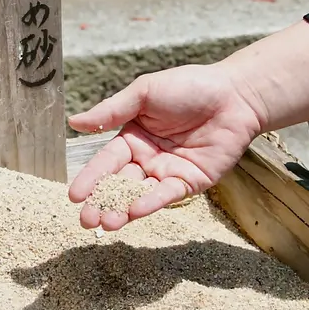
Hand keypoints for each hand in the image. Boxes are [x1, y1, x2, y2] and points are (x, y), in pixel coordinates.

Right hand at [67, 63, 263, 230]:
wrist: (234, 94)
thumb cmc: (189, 86)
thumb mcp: (144, 93)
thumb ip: (111, 110)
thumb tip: (73, 122)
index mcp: (132, 138)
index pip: (106, 162)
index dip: (90, 178)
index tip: (74, 196)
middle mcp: (147, 159)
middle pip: (119, 185)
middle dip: (101, 203)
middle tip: (86, 221)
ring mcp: (168, 173)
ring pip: (139, 195)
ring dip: (122, 210)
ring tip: (106, 223)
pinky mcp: (190, 182)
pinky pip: (167, 195)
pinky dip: (150, 203)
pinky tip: (134, 211)